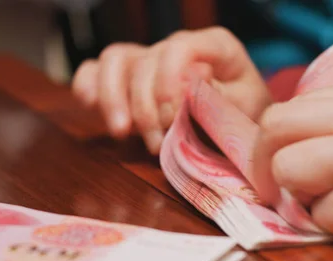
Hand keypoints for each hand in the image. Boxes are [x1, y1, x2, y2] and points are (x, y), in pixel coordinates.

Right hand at [71, 27, 270, 153]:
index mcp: (212, 45)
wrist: (234, 122)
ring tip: (121, 132)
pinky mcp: (126, 77)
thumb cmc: (243, 113)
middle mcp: (175, 47)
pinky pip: (94, 70)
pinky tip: (90, 106)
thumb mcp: (245, 108)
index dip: (169, 83)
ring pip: (114, 60)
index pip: (179, 48)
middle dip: (146, 107)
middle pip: (144, 62)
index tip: (172, 118)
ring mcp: (148, 59)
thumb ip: (221, 94)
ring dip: (112, 98)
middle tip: (157, 144)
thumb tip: (195, 78)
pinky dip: (87, 86)